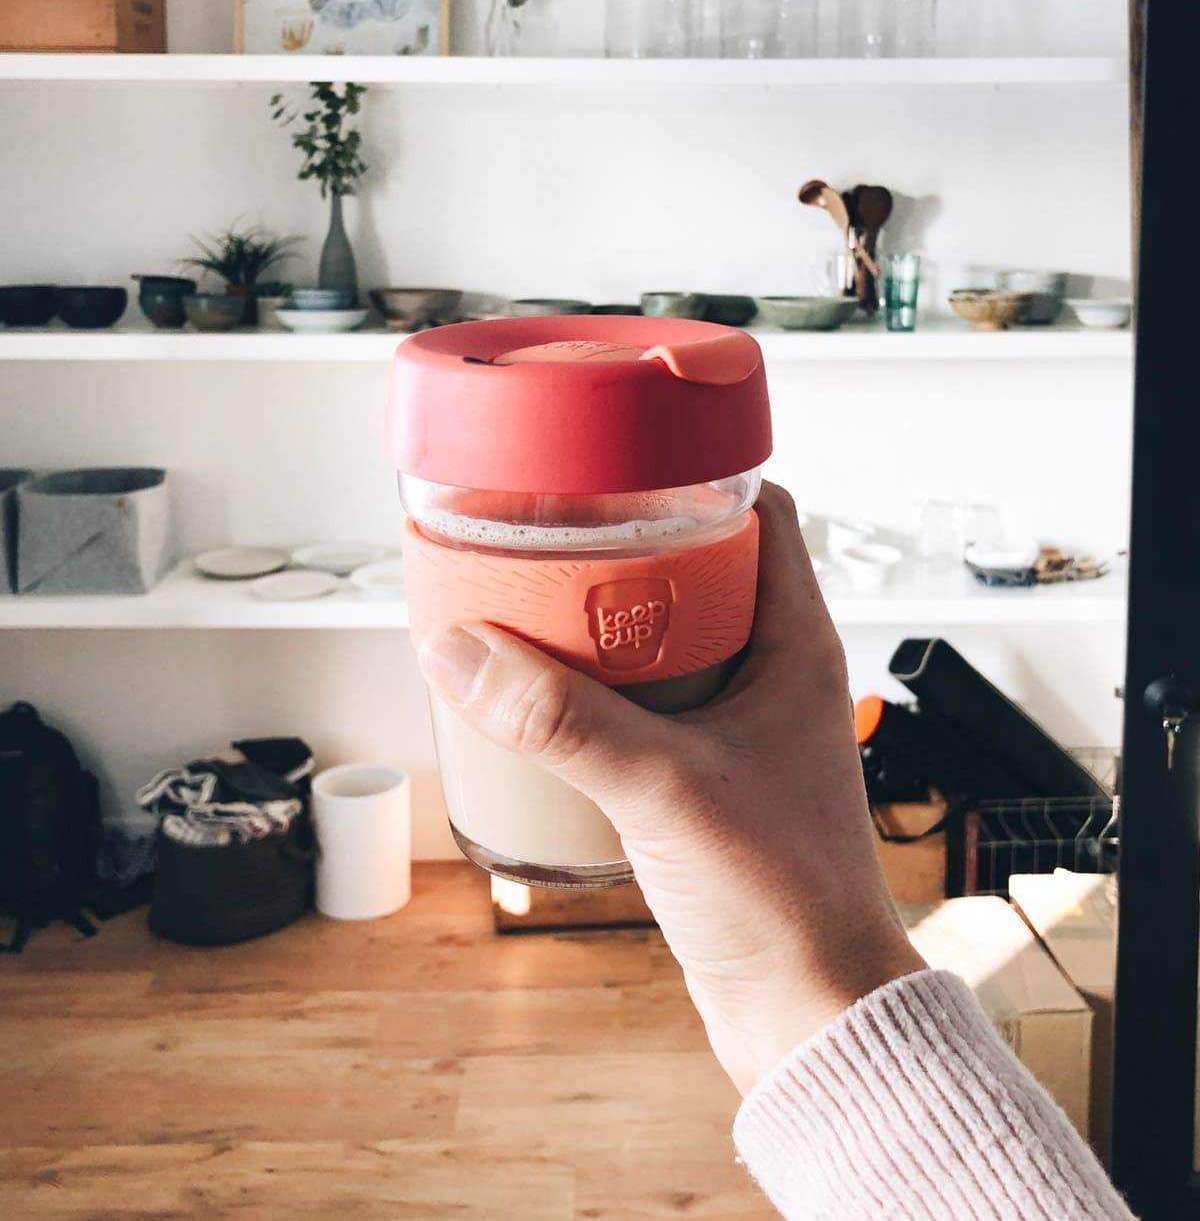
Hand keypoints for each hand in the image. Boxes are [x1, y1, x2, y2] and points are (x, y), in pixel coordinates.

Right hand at [417, 482, 924, 1094]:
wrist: (809, 1013)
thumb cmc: (785, 897)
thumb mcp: (663, 788)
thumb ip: (563, 719)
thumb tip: (462, 651)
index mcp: (795, 643)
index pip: (762, 514)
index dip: (694, 476)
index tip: (616, 461)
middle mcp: (771, 673)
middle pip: (696, 571)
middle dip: (620, 547)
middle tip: (544, 533)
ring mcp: (737, 728)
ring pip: (663, 641)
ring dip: (598, 624)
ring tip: (523, 604)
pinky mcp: (703, 780)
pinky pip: (643, 708)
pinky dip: (593, 692)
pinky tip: (537, 699)